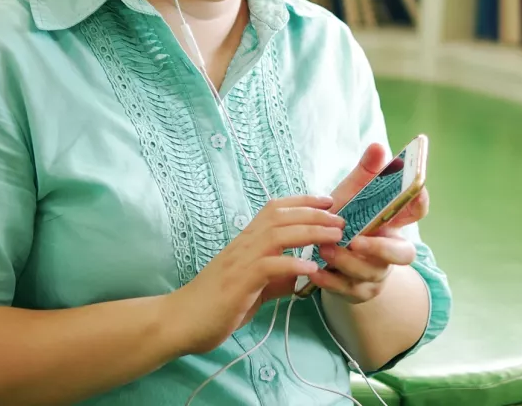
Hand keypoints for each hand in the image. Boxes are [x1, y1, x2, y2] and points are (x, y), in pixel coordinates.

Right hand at [174, 194, 344, 353]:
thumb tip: (298, 278)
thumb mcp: (252, 288)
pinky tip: (310, 269)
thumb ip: (274, 280)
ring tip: (334, 237)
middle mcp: (243, 244)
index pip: (274, 209)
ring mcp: (239, 261)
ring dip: (309, 233)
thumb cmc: (215, 304)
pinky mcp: (238, 282)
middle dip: (314, 214)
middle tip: (341, 219)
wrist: (181, 321)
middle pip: (280, 217)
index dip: (302, 201)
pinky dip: (291, 265)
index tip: (328, 201)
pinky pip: (268, 266)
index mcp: (245, 241)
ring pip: (277, 235)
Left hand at [310, 143, 430, 303]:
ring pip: (371, 273)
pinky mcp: (357, 292)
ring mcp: (376, 273)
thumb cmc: (344, 221)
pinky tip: (316, 271)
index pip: (416, 211)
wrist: (325, 258)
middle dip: (382, 250)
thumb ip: (365, 173)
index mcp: (394, 223)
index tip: (416, 190)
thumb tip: (377, 146)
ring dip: (347, 262)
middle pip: (404, 254)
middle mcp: (390, 250)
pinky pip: (348, 290)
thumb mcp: (352, 196)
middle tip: (357, 241)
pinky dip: (331, 281)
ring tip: (324, 249)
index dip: (420, 201)